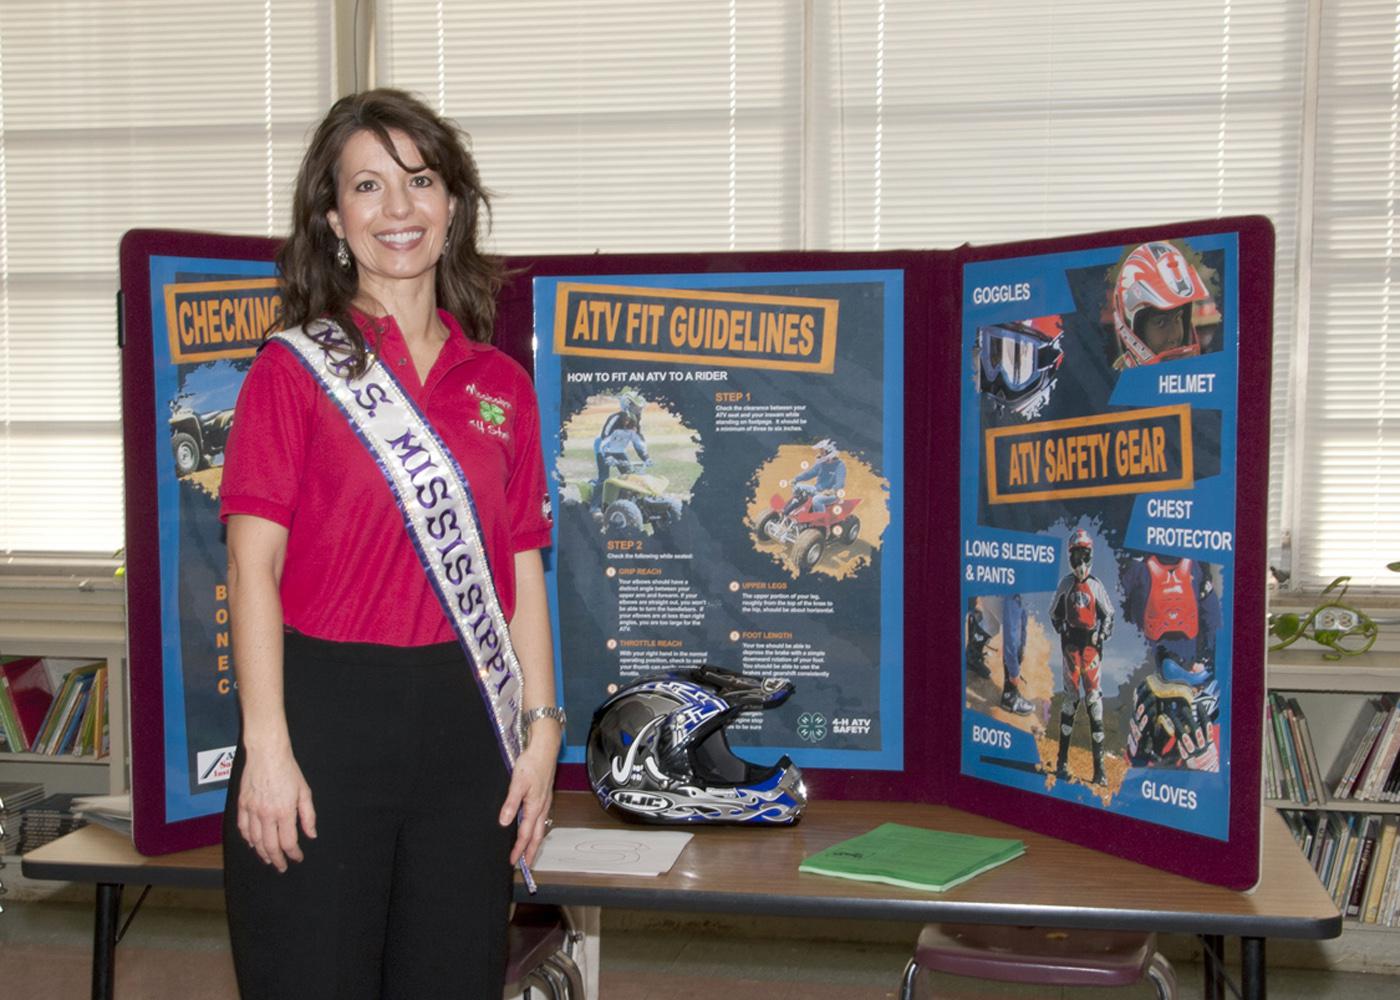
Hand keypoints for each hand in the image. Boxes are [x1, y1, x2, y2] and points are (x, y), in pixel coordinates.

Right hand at [236, 743, 316, 872]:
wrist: (267, 754)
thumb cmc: (288, 770)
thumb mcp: (304, 792)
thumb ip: (308, 816)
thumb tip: (311, 835)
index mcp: (284, 811)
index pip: (288, 842)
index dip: (293, 854)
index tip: (297, 858)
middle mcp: (266, 814)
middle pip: (270, 846)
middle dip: (277, 859)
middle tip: (282, 866)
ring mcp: (252, 810)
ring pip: (255, 840)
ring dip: (262, 853)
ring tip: (269, 859)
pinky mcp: (242, 805)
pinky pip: (243, 828)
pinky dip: (248, 839)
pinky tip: (253, 844)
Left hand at [499, 732, 558, 867]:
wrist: (545, 747)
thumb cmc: (532, 762)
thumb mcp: (517, 783)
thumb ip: (511, 803)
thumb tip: (504, 822)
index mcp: (535, 806)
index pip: (525, 834)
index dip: (519, 849)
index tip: (513, 861)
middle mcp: (542, 806)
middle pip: (537, 835)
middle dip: (532, 851)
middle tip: (527, 865)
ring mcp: (545, 801)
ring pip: (541, 827)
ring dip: (535, 841)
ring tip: (530, 851)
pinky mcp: (544, 795)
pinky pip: (541, 818)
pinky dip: (537, 828)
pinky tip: (533, 826)